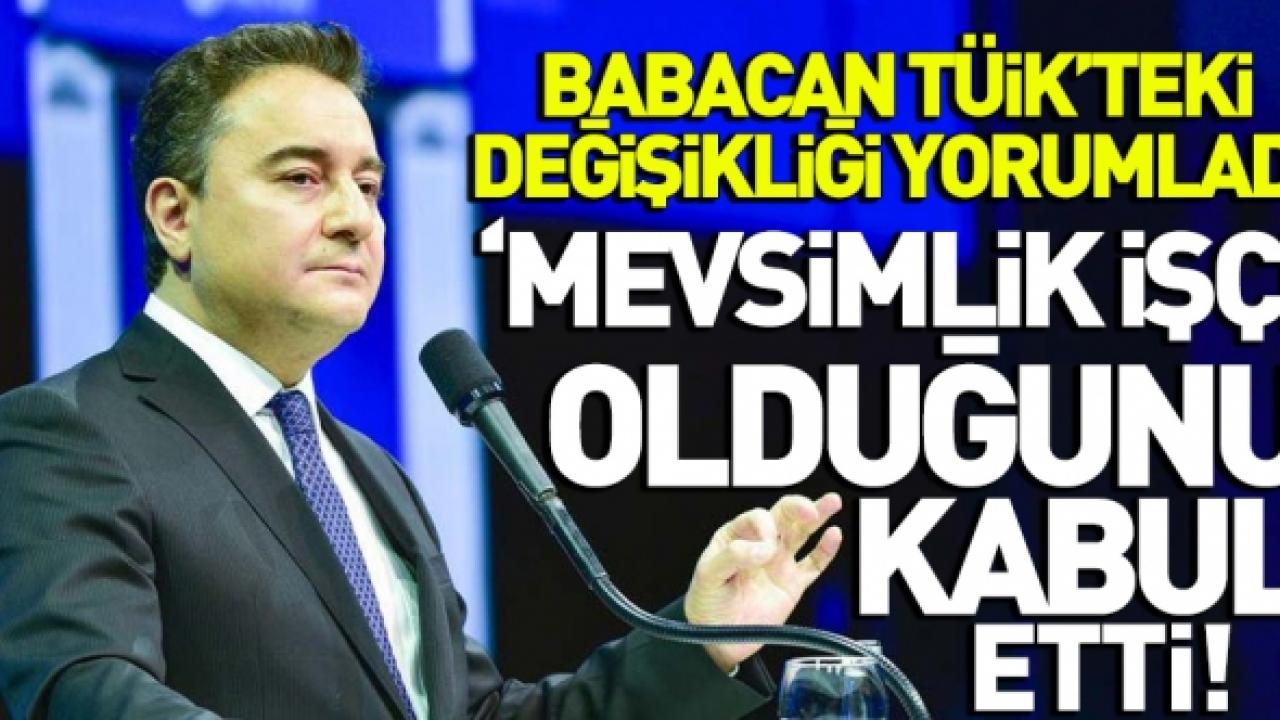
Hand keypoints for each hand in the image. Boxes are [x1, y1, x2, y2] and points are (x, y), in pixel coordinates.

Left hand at [684, 493, 843, 671]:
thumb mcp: (708, 576)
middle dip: (798, 507)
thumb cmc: (706, 604)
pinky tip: (834, 536)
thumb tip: (764, 547)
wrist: (717, 641)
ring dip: (818, 516)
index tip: (765, 550)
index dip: (765, 528)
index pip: (757, 519)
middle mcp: (759, 545)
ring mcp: (778, 564)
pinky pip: (813, 564)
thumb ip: (732, 556)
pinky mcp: (793, 585)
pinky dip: (825, 550)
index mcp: (736, 536)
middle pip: (783, 516)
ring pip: (802, 534)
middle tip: (809, 509)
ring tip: (832, 502)